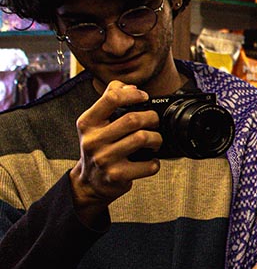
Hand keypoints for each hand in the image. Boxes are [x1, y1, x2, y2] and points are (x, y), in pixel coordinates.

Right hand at [69, 81, 161, 224]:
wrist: (89, 182)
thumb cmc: (97, 147)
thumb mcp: (95, 122)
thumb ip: (109, 100)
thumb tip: (131, 87)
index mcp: (87, 123)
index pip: (111, 98)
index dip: (133, 94)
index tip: (143, 97)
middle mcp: (93, 140)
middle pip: (133, 119)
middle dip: (151, 118)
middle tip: (155, 122)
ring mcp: (104, 159)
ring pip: (142, 139)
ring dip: (156, 139)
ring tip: (154, 141)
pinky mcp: (117, 175)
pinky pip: (148, 165)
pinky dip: (154, 163)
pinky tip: (149, 161)